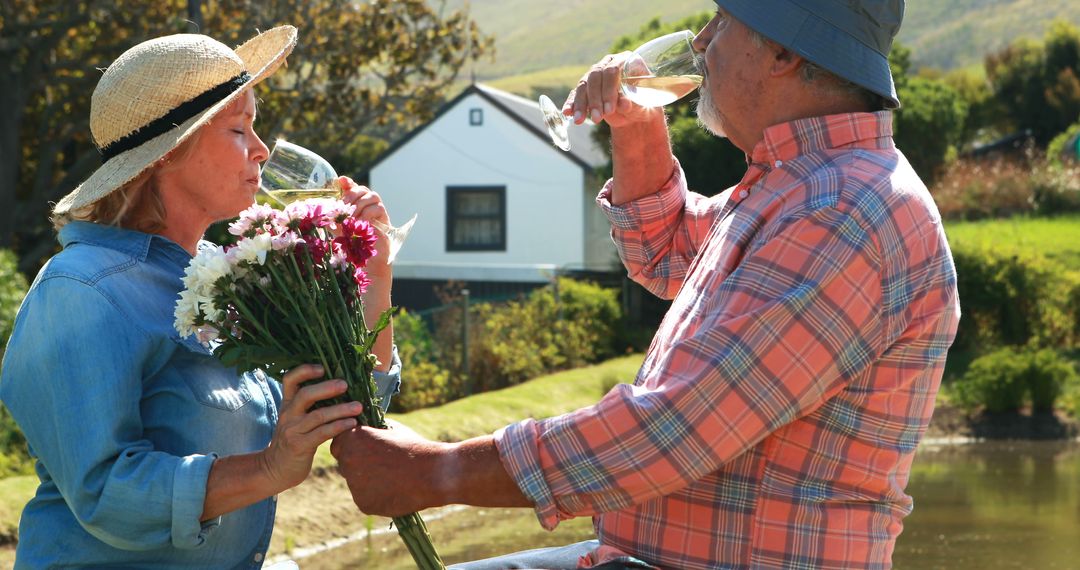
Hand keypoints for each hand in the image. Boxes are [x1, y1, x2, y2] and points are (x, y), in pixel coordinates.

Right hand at [259, 364, 362, 491]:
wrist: (275, 470)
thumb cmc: (293, 441)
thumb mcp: (295, 420)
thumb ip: (310, 407)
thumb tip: (340, 390)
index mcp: (287, 405)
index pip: (289, 380)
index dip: (304, 371)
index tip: (323, 368)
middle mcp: (288, 415)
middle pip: (304, 395)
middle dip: (326, 388)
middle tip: (345, 384)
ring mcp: (293, 431)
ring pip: (318, 415)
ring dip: (340, 409)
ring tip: (358, 406)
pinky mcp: (300, 446)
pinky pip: (322, 433)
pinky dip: (338, 426)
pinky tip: (352, 423)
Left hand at [330, 423, 449, 516]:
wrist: (433, 474)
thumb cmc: (414, 448)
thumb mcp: (392, 429)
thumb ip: (373, 431)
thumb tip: (364, 429)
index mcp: (353, 439)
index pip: (339, 443)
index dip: (352, 445)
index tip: (366, 447)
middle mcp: (347, 461)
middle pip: (345, 463)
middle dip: (358, 463)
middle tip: (381, 463)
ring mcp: (354, 485)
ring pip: (356, 482)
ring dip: (367, 480)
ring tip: (393, 476)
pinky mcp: (363, 504)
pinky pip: (365, 498)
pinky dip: (376, 495)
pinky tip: (394, 489)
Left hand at [337, 176, 390, 275]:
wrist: (368, 260)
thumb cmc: (353, 244)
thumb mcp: (339, 229)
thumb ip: (333, 219)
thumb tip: (320, 213)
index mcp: (355, 202)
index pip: (352, 186)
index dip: (347, 182)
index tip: (340, 180)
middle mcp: (367, 202)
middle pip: (360, 189)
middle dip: (350, 197)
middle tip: (342, 208)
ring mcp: (377, 208)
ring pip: (371, 195)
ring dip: (358, 206)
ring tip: (351, 219)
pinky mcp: (385, 217)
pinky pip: (377, 208)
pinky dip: (366, 214)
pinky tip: (360, 223)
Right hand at [564, 52, 662, 129]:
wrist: (635, 112)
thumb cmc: (643, 104)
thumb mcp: (642, 104)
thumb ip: (634, 102)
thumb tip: (625, 104)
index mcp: (625, 60)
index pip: (612, 71)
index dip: (609, 90)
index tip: (610, 110)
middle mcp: (608, 63)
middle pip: (595, 77)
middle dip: (594, 99)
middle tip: (597, 118)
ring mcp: (595, 74)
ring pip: (583, 85)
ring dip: (581, 104)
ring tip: (580, 121)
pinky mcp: (587, 87)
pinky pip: (576, 93)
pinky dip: (571, 103)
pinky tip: (567, 112)